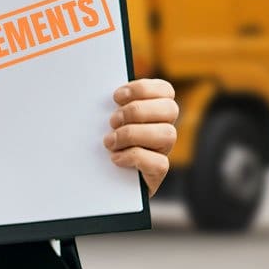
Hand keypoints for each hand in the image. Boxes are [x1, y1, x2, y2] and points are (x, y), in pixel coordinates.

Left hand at [103, 78, 177, 195]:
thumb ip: (110, 104)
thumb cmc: (101, 141)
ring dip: (133, 134)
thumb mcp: (103, 119)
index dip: (143, 89)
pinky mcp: (157, 173)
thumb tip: (97, 90)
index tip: (116, 97)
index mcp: (153, 110)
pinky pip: (159, 163)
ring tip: (110, 141)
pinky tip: (115, 158)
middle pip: (170, 109)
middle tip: (112, 120)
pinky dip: (134, 157)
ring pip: (167, 134)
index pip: (165, 90)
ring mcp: (162, 151)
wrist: (97, 180)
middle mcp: (163, 128)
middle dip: (137, 111)